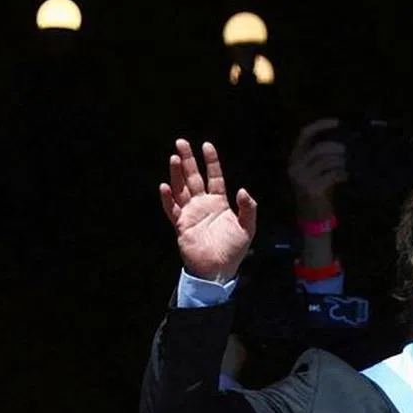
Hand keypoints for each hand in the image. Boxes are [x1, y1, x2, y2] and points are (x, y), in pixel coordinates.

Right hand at [159, 139, 257, 282]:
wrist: (218, 270)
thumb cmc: (233, 250)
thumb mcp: (247, 228)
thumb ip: (248, 208)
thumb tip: (242, 190)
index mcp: (219, 203)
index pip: (214, 177)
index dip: (211, 161)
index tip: (207, 145)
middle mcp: (203, 205)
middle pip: (193, 177)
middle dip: (188, 160)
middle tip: (181, 142)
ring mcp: (191, 214)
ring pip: (181, 189)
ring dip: (177, 174)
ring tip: (174, 157)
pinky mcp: (181, 226)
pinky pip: (172, 210)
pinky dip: (168, 199)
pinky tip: (165, 186)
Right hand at [288, 118, 347, 221]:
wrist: (312, 218)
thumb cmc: (318, 192)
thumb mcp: (316, 171)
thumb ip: (323, 156)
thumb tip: (342, 141)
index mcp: (294, 158)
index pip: (305, 134)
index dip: (320, 125)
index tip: (337, 122)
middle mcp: (295, 166)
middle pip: (320, 147)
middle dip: (337, 148)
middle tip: (348, 152)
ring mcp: (302, 178)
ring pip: (327, 161)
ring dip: (341, 162)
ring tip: (348, 165)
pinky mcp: (312, 188)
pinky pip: (332, 174)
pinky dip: (342, 174)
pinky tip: (346, 176)